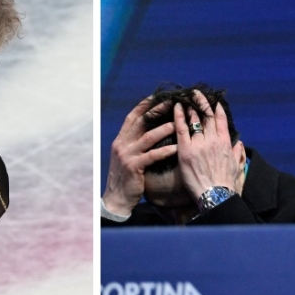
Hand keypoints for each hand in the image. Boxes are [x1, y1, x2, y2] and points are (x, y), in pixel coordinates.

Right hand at [103, 97, 177, 215]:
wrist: (117, 199)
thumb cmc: (126, 178)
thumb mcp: (126, 157)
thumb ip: (134, 144)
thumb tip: (150, 130)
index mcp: (120, 140)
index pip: (132, 117)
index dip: (144, 105)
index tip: (157, 95)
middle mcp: (121, 144)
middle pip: (141, 122)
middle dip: (157, 111)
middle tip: (173, 103)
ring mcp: (127, 155)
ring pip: (148, 137)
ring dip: (164, 129)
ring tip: (178, 123)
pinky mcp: (133, 167)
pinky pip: (152, 156)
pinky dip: (165, 151)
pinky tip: (176, 148)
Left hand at [174, 90, 240, 197]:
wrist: (215, 195)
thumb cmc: (226, 184)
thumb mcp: (236, 166)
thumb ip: (237, 152)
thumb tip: (239, 143)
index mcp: (225, 142)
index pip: (221, 120)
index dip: (217, 109)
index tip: (214, 102)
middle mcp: (212, 140)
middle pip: (206, 117)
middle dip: (202, 103)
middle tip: (196, 93)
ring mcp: (199, 144)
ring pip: (194, 120)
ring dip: (190, 107)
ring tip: (186, 98)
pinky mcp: (186, 150)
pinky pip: (181, 129)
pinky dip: (179, 116)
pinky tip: (176, 107)